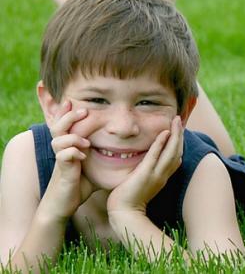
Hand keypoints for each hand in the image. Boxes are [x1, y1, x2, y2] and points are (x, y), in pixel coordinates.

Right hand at [38, 101, 94, 221]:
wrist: (64, 204)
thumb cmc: (80, 184)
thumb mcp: (94, 167)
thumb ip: (104, 157)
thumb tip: (126, 150)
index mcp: (69, 146)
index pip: (65, 124)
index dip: (67, 112)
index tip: (73, 100)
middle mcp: (62, 150)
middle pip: (57, 126)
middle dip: (68, 116)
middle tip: (84, 110)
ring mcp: (61, 161)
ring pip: (58, 140)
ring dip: (73, 137)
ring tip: (87, 142)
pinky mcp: (62, 172)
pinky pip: (63, 157)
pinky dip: (72, 153)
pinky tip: (82, 156)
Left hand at [107, 116, 182, 215]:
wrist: (123, 213)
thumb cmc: (128, 200)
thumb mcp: (140, 183)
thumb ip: (144, 172)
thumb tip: (142, 163)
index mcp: (162, 176)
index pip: (176, 157)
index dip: (178, 143)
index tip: (178, 130)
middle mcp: (163, 175)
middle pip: (177, 151)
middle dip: (180, 134)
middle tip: (179, 119)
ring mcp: (156, 174)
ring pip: (171, 151)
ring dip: (175, 134)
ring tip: (176, 120)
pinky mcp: (145, 174)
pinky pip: (155, 156)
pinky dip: (161, 143)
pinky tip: (165, 132)